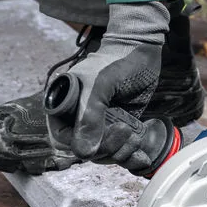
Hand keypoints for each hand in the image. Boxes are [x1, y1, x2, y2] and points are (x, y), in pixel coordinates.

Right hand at [47, 1, 170, 167]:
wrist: (141, 51)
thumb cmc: (116, 61)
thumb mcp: (100, 85)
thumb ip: (89, 116)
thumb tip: (84, 153)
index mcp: (65, 106)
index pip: (64, 139)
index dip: (83, 144)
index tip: (107, 135)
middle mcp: (80, 118)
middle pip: (87, 150)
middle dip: (107, 148)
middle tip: (126, 131)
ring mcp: (101, 124)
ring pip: (105, 154)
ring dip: (121, 152)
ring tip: (135, 136)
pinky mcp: (119, 128)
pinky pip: (121, 151)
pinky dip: (131, 156)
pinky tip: (143, 154)